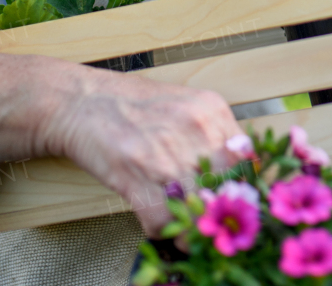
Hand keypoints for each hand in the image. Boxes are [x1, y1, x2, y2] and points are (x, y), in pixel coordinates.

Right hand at [36, 66, 245, 236]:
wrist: (83, 101)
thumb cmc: (135, 104)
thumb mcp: (187, 104)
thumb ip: (216, 131)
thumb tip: (243, 168)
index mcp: (212, 110)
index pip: (247, 161)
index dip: (242, 187)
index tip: (235, 201)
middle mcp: (195, 130)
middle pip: (227, 188)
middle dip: (220, 209)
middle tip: (211, 218)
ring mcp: (165, 156)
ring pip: (199, 210)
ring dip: (193, 225)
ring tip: (187, 225)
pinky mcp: (136, 178)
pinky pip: (164, 222)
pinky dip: (163, 230)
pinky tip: (158, 221)